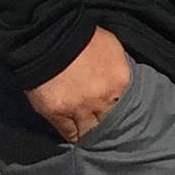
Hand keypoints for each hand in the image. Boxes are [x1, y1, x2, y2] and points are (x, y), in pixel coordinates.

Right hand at [25, 27, 131, 142]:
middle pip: (110, 121)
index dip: (120, 111)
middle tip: (106, 130)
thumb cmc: (82, 37)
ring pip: (90, 130)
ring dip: (90, 133)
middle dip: (108, 125)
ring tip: (91, 138)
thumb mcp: (112, 49)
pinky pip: (68, 132)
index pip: (126, 105)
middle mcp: (103, 99)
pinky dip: (73, 135)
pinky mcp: (57, 113)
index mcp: (120, 82)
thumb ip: (118, 69)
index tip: (116, 115)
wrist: (49, 37)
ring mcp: (79, 108)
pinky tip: (75, 137)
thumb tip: (119, 82)